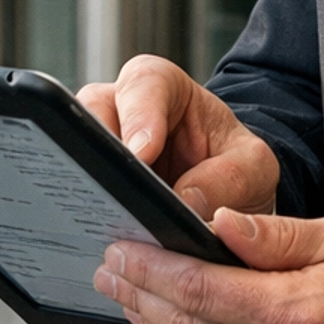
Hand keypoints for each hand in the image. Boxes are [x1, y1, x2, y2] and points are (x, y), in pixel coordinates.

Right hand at [76, 55, 278, 221]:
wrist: (226, 197)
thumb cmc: (235, 167)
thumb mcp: (252, 167)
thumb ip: (229, 178)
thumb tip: (186, 203)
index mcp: (163, 88)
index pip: (144, 84)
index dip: (139, 115)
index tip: (142, 153)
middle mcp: (120, 109)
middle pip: (90, 113)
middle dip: (100, 152)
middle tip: (115, 192)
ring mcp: (97, 146)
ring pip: (70, 153)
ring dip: (86, 187)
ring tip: (107, 223)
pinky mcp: (87, 183)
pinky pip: (71, 192)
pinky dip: (83, 214)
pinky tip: (100, 239)